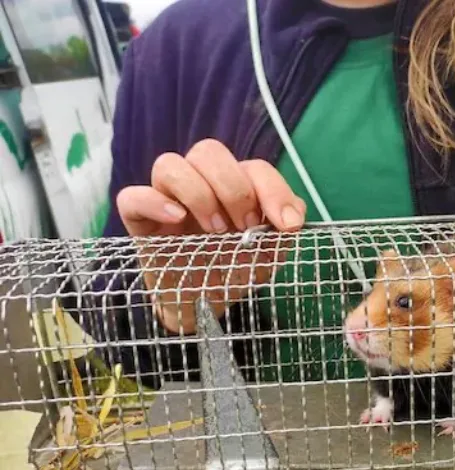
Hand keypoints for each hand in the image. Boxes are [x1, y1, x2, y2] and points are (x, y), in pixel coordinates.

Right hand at [116, 139, 306, 333]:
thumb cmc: (234, 270)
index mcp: (233, 185)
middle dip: (234, 188)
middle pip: (209, 152)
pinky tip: (177, 220)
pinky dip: (154, 202)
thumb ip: (283, 230)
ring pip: (170, 165)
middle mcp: (199, 182)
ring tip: (215, 231)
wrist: (203, 304)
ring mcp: (165, 198)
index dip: (273, 189)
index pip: (253, 167)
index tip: (286, 225)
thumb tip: (294, 213)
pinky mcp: (138, 220)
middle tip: (245, 226)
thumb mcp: (268, 254)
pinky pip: (132, 196)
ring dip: (199, 194)